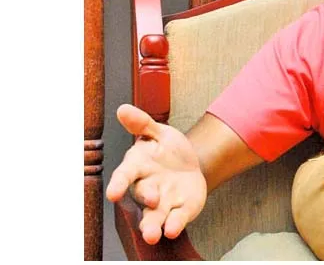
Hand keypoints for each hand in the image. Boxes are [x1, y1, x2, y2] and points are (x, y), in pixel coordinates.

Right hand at [106, 104, 207, 244]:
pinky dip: (174, 224)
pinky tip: (173, 230)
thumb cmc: (167, 149)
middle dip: (146, 201)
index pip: (125, 175)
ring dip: (152, 226)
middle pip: (142, 197)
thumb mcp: (159, 132)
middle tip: (151, 202)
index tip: (112, 193)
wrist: (191, 164)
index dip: (118, 183)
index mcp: (139, 166)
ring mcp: (164, 202)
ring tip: (152, 234)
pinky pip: (176, 219)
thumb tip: (123, 109)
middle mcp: (147, 187)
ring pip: (154, 217)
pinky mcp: (181, 210)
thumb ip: (142, 124)